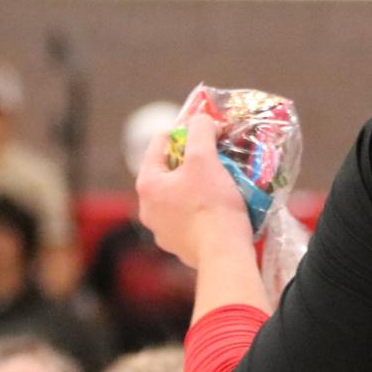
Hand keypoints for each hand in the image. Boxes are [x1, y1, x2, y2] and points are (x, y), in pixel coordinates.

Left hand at [135, 113, 252, 269]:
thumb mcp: (205, 160)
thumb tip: (200, 119)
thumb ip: (200, 132)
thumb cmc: (212, 204)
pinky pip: (188, 219)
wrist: (223, 252)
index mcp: (148, 184)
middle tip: (214, 157)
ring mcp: (161, 230)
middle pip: (169, 171)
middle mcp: (147, 208)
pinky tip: (218, 210)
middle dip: (191, 162)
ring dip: (196, 187)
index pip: (159, 143)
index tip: (206, 130)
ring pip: (178, 197)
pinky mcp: (178, 246)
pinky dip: (200, 211)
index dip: (184, 131)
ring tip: (219, 183)